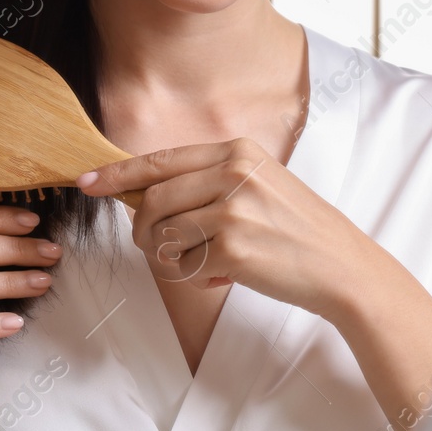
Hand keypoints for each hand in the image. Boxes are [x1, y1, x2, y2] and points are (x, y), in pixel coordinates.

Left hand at [77, 136, 380, 321]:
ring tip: (204, 262)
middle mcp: (233, 173)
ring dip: (172, 258)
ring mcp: (233, 210)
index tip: (88, 183)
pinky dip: (196, 278)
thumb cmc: (296, 232)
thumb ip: (207, 181)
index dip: (117, 174)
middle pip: (151, 201)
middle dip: (142, 231)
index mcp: (237, 151)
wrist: (343, 268)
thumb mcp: (258, 185)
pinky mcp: (233, 248)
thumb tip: (144, 194)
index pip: (159, 160)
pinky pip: (184, 266)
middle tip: (157, 248)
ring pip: (162, 237)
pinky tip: (226, 275)